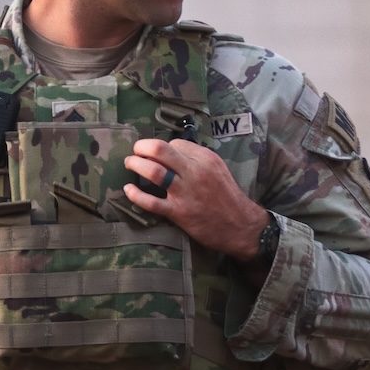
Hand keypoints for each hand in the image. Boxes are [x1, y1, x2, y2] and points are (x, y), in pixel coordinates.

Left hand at [123, 138, 269, 258]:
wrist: (240, 226)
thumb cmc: (227, 197)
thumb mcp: (218, 169)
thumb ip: (197, 159)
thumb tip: (174, 151)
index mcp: (205, 159)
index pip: (175, 143)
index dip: (161, 147)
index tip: (155, 153)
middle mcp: (194, 171)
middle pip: (160, 150)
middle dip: (141, 148)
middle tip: (135, 152)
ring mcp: (185, 192)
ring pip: (153, 171)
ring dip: (136, 165)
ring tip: (130, 165)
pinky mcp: (178, 212)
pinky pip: (150, 202)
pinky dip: (135, 194)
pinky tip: (128, 190)